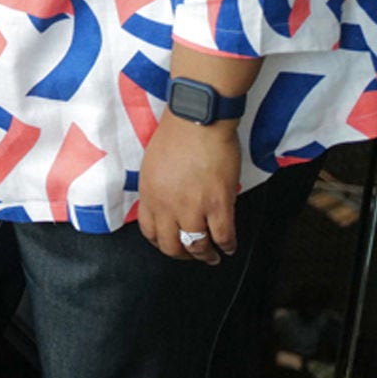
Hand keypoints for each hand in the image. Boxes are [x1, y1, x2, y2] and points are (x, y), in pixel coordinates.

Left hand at [137, 111, 239, 264]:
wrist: (197, 121)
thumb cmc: (176, 136)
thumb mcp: (153, 165)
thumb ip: (158, 189)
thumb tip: (167, 205)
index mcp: (149, 194)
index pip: (149, 232)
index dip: (162, 242)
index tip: (172, 244)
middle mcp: (167, 205)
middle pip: (171, 245)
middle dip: (183, 255)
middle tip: (193, 255)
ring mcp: (193, 207)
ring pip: (197, 246)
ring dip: (206, 255)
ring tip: (212, 256)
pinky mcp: (218, 204)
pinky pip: (223, 237)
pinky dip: (227, 246)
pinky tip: (229, 246)